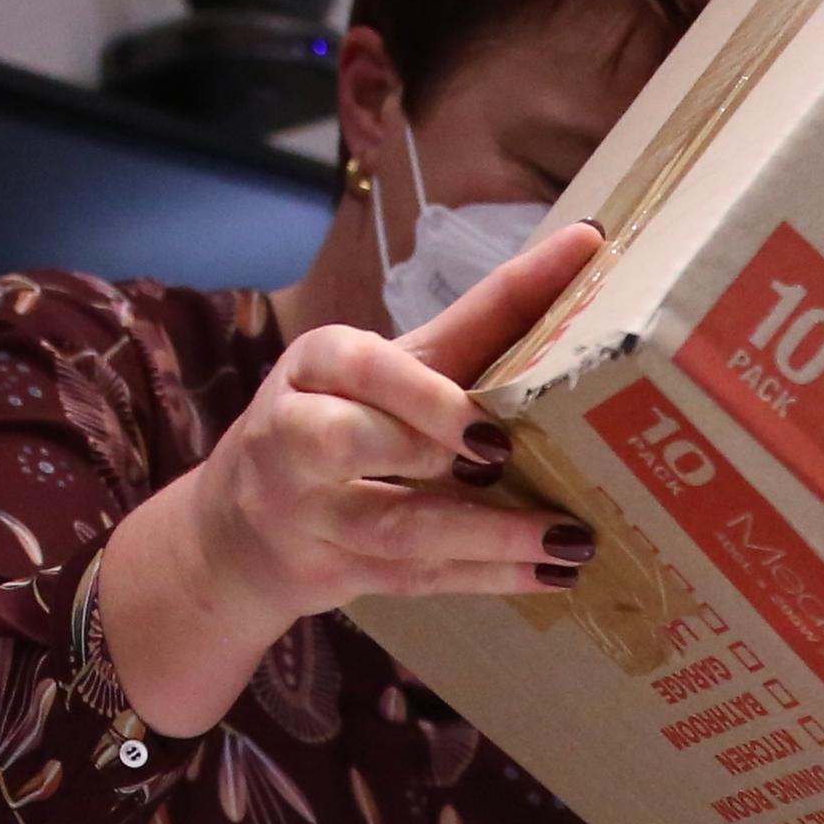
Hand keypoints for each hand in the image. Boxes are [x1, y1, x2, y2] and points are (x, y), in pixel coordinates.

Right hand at [94, 218, 605, 733]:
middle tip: (506, 447)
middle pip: (350, 437)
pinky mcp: (326, 572)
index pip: (371, 353)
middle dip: (431, 434)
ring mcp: (303, 513)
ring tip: (570, 538)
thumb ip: (480, 324)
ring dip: (488, 533)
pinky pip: (412, 577)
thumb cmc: (340, 424)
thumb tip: (587, 246)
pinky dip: (485, 577)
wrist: (236, 531)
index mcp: (319, 363)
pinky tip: (550, 574)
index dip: (444, 347)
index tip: (542, 305)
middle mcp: (294, 434)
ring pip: (394, 523)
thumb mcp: (391, 370)